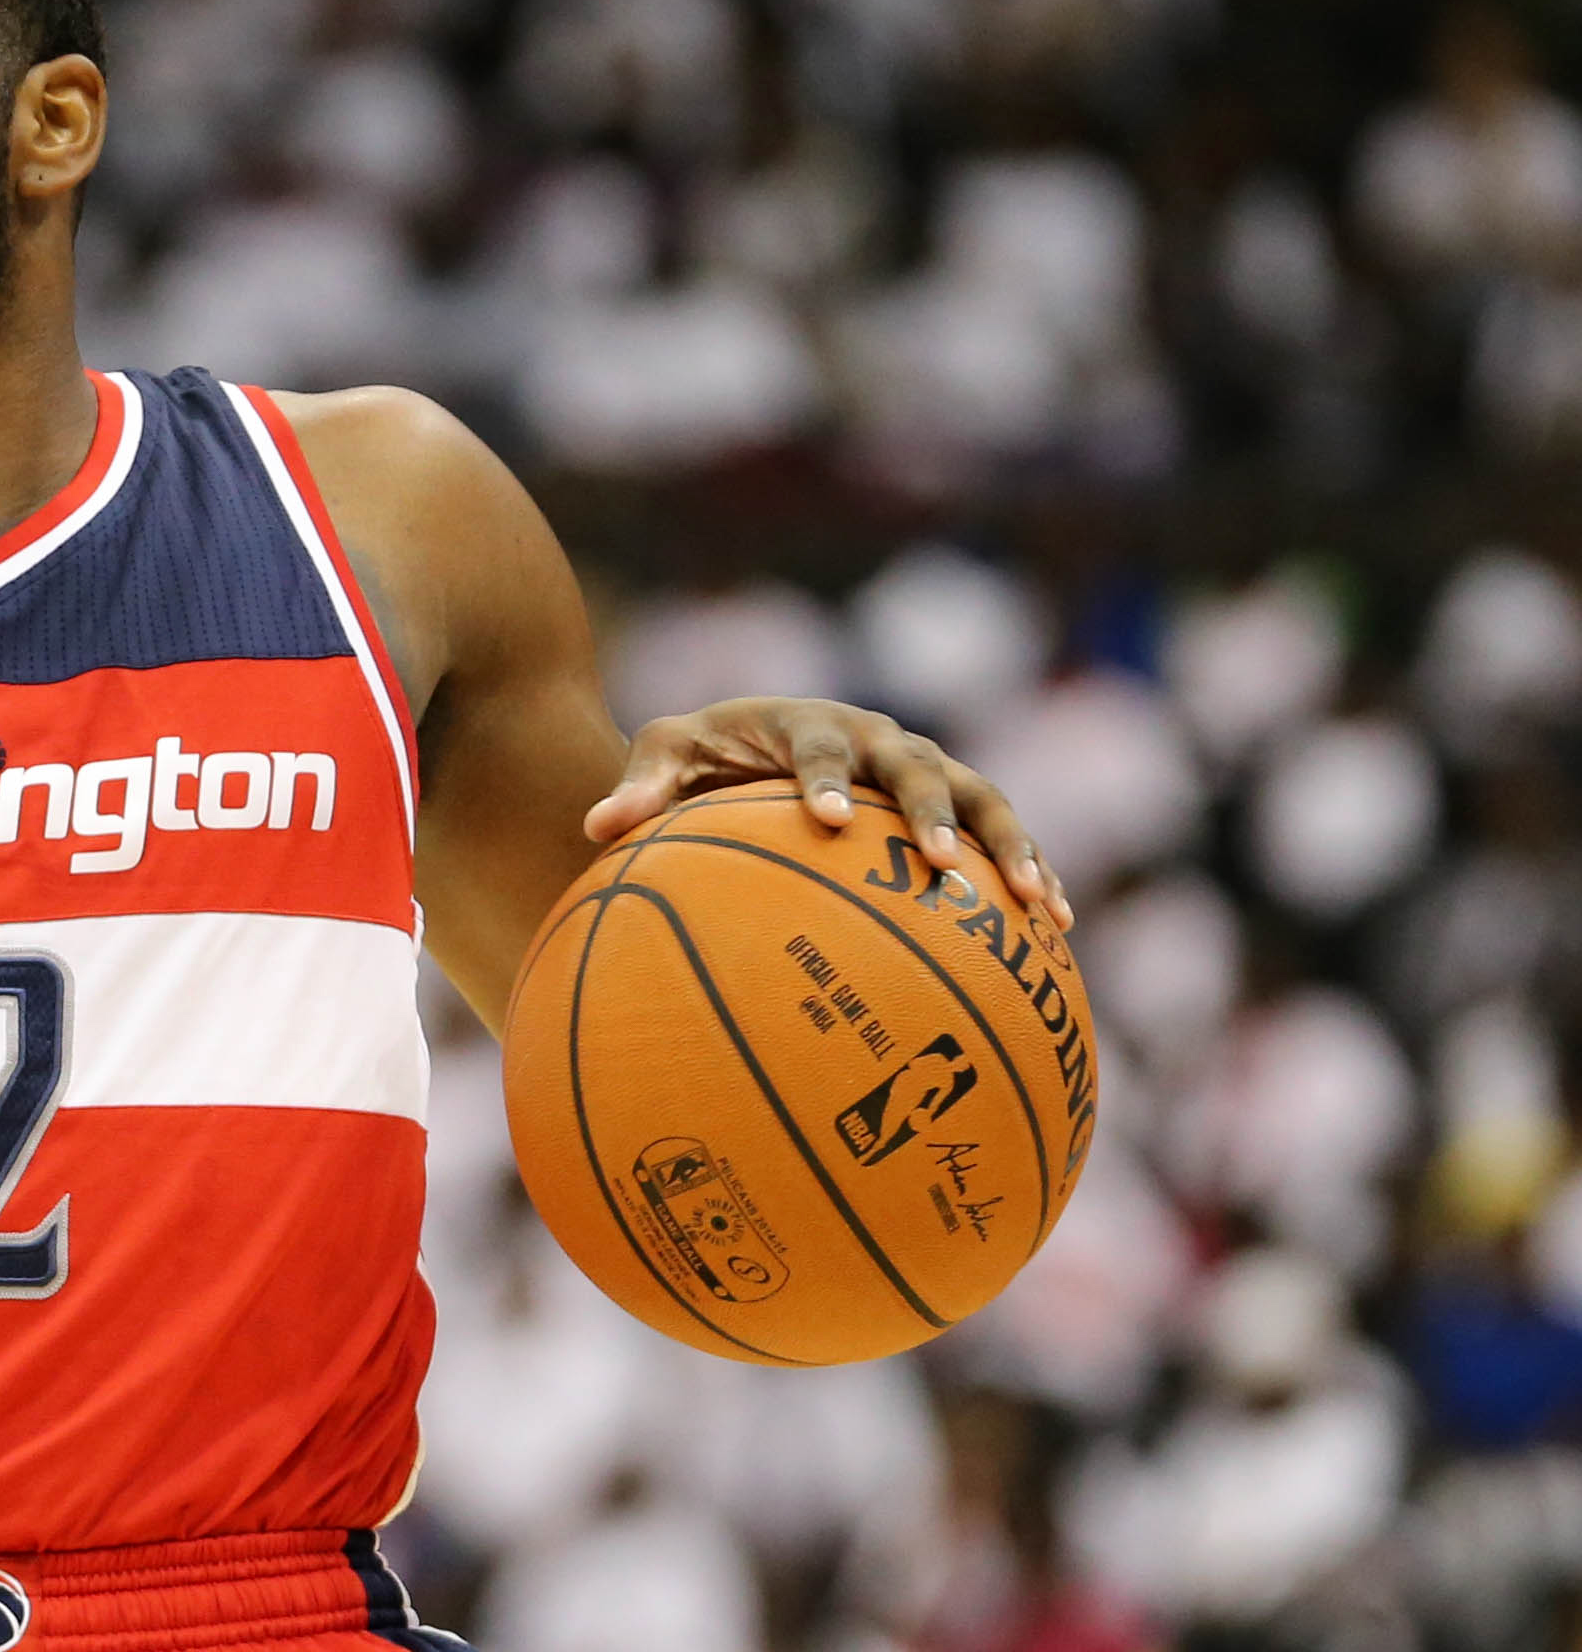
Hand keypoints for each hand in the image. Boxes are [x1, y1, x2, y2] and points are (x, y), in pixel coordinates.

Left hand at [585, 696, 1072, 927]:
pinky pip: (999, 837)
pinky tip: (1056, 929)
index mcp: (809, 723)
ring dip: (1012, 846)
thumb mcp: (665, 756)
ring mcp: (924, 768)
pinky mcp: (951, 806)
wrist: (749, 742)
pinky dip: (1031, 873)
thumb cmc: (702, 755)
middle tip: (936, 865)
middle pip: (919, 767)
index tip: (825, 820)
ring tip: (1037, 905)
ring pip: (982, 799)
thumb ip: (640, 786)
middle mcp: (878, 738)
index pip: (819, 745)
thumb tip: (595, 827)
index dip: (826, 776)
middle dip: (932, 813)